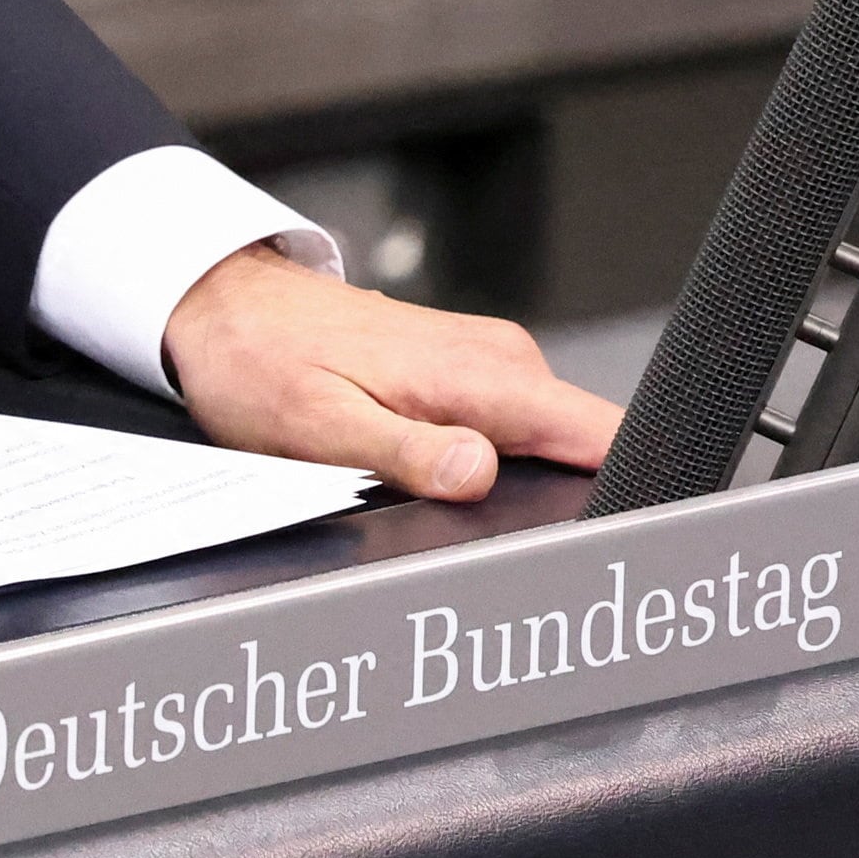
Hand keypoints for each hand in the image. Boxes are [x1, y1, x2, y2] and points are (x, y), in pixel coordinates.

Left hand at [161, 247, 621, 501]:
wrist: (227, 304)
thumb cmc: (262, 359)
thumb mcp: (321, 425)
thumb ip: (407, 452)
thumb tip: (477, 473)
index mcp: (478, 374)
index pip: (602, 432)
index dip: (631, 485)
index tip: (621, 532)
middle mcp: (498, 362)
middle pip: (583, 449)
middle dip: (569, 503)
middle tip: (517, 553)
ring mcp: (487, 365)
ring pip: (549, 443)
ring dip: (528, 487)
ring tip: (469, 516)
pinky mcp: (469, 373)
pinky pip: (515, 428)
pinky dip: (499, 464)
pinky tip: (454, 484)